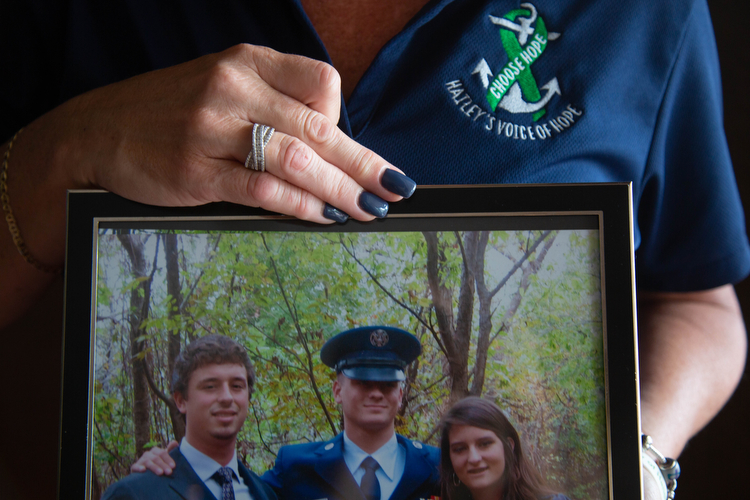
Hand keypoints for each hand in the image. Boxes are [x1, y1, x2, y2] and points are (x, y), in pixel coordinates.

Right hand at [42, 43, 414, 222]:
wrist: (98, 131)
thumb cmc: (171, 112)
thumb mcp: (224, 87)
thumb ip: (274, 107)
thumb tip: (333, 150)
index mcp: (248, 61)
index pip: (321, 82)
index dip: (345, 119)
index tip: (353, 152)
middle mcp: (233, 87)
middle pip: (319, 126)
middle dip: (363, 163)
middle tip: (394, 188)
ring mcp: (213, 128)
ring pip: (297, 158)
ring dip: (340, 188)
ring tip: (367, 209)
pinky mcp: (197, 169)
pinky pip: (263, 187)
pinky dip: (300, 204)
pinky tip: (322, 216)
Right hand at [131, 440, 178, 474]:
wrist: (143, 476)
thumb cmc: (157, 466)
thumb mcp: (163, 459)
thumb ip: (170, 451)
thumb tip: (175, 442)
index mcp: (155, 451)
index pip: (162, 453)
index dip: (168, 459)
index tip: (173, 466)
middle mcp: (148, 454)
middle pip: (156, 458)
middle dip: (163, 465)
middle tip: (169, 472)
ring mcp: (140, 460)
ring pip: (148, 462)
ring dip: (154, 467)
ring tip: (160, 473)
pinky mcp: (134, 467)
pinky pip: (136, 466)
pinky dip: (139, 467)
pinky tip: (143, 470)